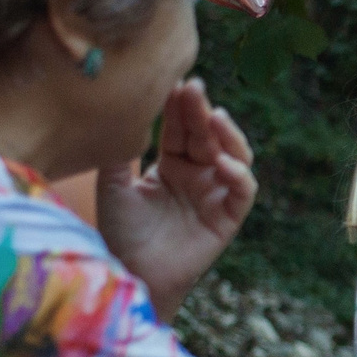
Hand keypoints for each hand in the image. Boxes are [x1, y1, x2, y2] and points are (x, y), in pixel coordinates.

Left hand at [97, 80, 257, 317]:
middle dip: (202, 111)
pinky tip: (223, 163)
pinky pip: (243, 191)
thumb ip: (119, 153)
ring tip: (214, 117)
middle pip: (208, 135)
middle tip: (194, 89)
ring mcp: (215, 194)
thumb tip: (117, 111)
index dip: (180, 107)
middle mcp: (198, 174)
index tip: (175, 83)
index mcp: (171, 164)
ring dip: (228, 135)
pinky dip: (239, 175)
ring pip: (235, 155)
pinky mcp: (228, 218)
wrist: (131, 273)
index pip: (181, 128)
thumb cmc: (121, 233)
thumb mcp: (113, 186)